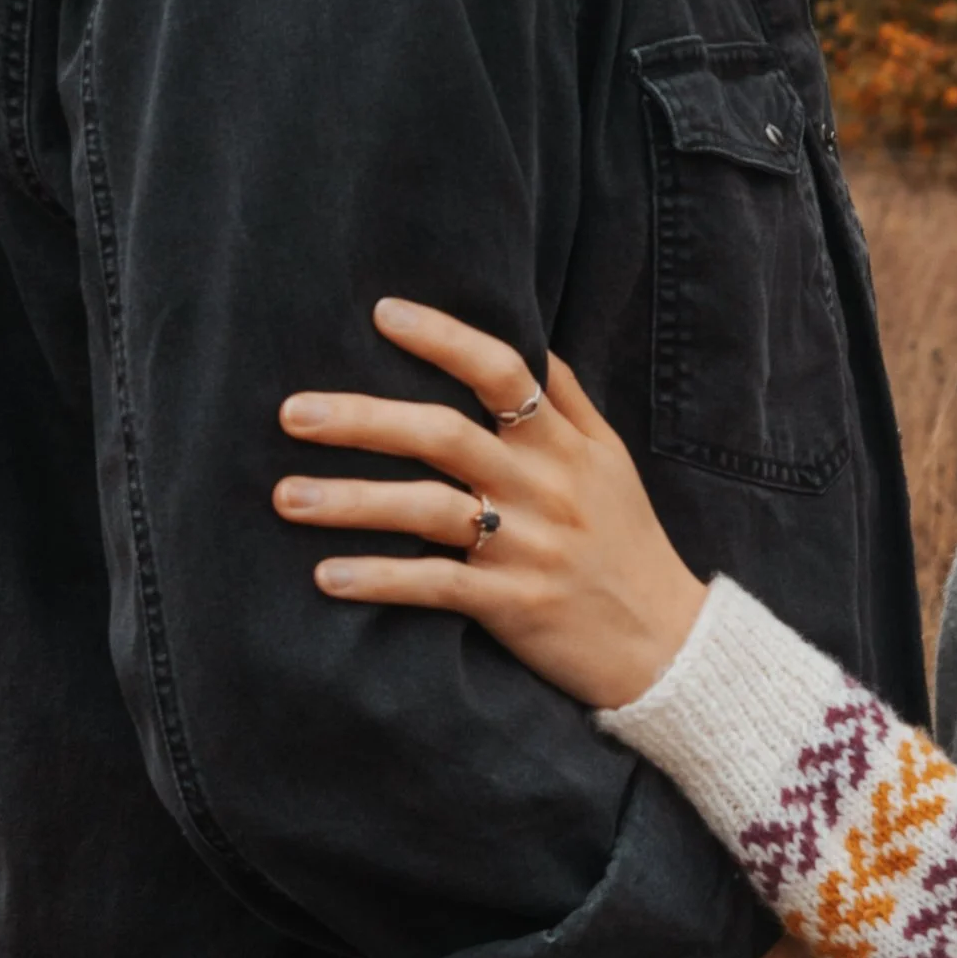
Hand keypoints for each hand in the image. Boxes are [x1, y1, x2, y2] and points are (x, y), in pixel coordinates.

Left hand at [275, 303, 707, 711]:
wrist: (670, 645)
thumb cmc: (629, 544)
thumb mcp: (611, 462)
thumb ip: (568, 401)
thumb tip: (530, 337)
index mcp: (565, 445)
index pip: (504, 372)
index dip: (444, 337)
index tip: (382, 313)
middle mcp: (544, 487)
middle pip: (444, 436)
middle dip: (363, 420)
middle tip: (292, 413)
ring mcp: (528, 547)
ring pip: (428, 510)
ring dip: (351, 501)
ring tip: (286, 496)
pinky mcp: (515, 605)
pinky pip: (435, 586)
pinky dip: (380, 579)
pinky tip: (327, 577)